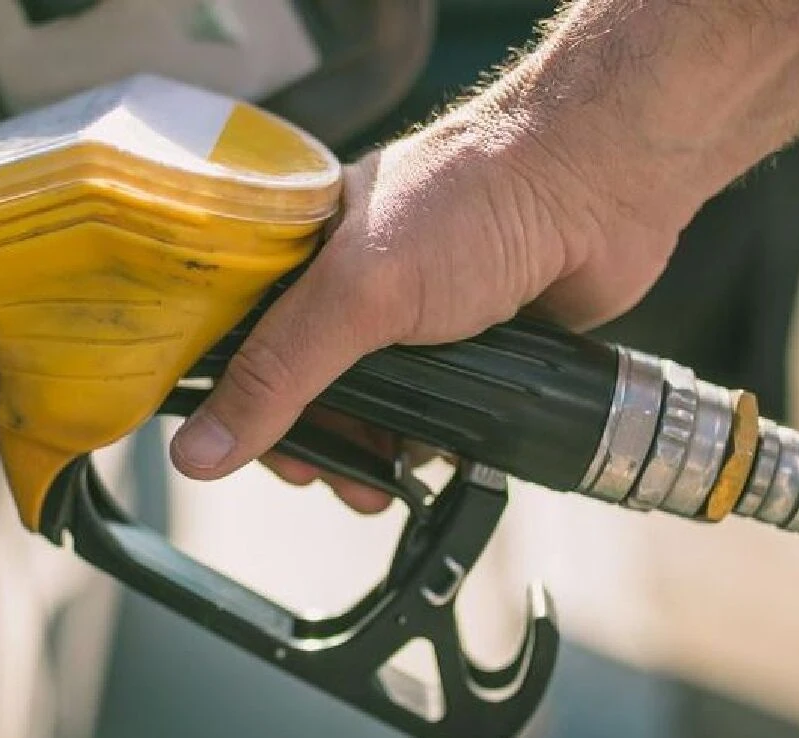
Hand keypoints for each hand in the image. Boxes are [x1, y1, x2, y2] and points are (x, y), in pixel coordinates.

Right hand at [169, 106, 682, 506]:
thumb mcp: (358, 292)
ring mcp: (410, 317)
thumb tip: (200, 448)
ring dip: (368, 455)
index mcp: (305, 250)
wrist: (599, 191)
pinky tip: (430, 460)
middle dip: (312, 442)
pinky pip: (424, 413)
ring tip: (380, 485)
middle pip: (302, 385)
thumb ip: (278, 375)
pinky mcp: (464, 346)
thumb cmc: (476, 201)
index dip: (235, 401)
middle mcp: (351, 284)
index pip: (240, 340)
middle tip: (325, 478)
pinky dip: (422, 444)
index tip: (242, 452)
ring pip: (366, 407)